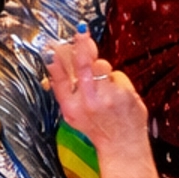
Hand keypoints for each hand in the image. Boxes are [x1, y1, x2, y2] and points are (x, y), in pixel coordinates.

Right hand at [46, 32, 164, 177]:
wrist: (122, 145)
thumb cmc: (97, 127)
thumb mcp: (73, 114)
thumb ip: (65, 90)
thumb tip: (54, 61)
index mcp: (72, 107)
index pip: (59, 78)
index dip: (56, 60)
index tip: (52, 46)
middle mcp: (88, 102)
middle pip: (83, 64)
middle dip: (81, 45)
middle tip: (81, 32)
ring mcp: (108, 97)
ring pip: (102, 66)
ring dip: (102, 70)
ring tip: (103, 86)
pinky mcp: (125, 94)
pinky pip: (118, 75)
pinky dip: (117, 82)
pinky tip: (118, 96)